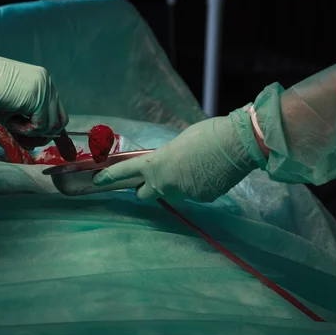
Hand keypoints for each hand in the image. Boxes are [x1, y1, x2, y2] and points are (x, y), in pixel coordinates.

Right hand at [0, 53, 67, 138]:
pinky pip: (40, 126)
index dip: (48, 129)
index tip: (34, 137)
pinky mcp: (38, 96)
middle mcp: (47, 81)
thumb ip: (32, 119)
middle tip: (23, 135)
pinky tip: (11, 120)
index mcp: (42, 81)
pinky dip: (25, 130)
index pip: (58, 111)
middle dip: (42, 134)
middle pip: (60, 121)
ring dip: (31, 132)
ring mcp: (45, 87)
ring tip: (12, 122)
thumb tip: (48, 138)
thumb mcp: (16, 108)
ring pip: (52, 126)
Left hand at [93, 115, 259, 202]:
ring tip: (194, 168)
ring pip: (172, 194)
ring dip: (176, 186)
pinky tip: (209, 173)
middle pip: (144, 195)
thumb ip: (165, 158)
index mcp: (155, 164)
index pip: (125, 172)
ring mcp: (184, 195)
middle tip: (154, 178)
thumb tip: (166, 165)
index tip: (98, 181)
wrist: (238, 144)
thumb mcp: (177, 143)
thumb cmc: (207, 135)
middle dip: (145, 188)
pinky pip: (193, 194)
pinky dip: (197, 187)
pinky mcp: (202, 199)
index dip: (109, 177)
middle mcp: (165, 184)